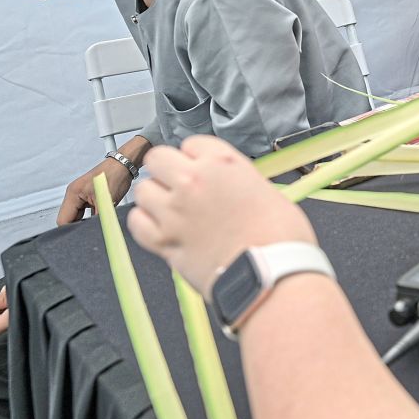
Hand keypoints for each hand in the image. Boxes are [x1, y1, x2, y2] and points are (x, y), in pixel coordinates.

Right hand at [57, 156, 135, 225]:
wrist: (124, 165)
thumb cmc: (115, 175)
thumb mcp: (107, 201)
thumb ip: (99, 219)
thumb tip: (97, 232)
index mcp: (72, 193)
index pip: (62, 221)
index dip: (72, 231)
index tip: (82, 235)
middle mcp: (74, 194)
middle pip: (69, 219)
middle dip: (79, 226)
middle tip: (92, 229)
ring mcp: (80, 195)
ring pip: (77, 217)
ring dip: (86, 221)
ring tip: (98, 220)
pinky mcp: (88, 197)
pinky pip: (85, 212)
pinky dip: (92, 217)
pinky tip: (100, 217)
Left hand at [128, 136, 315, 298]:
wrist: (272, 275)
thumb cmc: (281, 236)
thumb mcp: (266, 190)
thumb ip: (238, 181)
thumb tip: (228, 187)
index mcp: (222, 163)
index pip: (192, 143)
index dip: (199, 157)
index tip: (205, 169)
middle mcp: (192, 182)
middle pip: (158, 159)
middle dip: (168, 169)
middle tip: (182, 185)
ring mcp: (174, 212)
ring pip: (143, 190)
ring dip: (155, 196)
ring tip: (171, 208)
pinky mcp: (164, 242)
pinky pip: (137, 222)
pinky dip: (145, 222)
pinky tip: (160, 227)